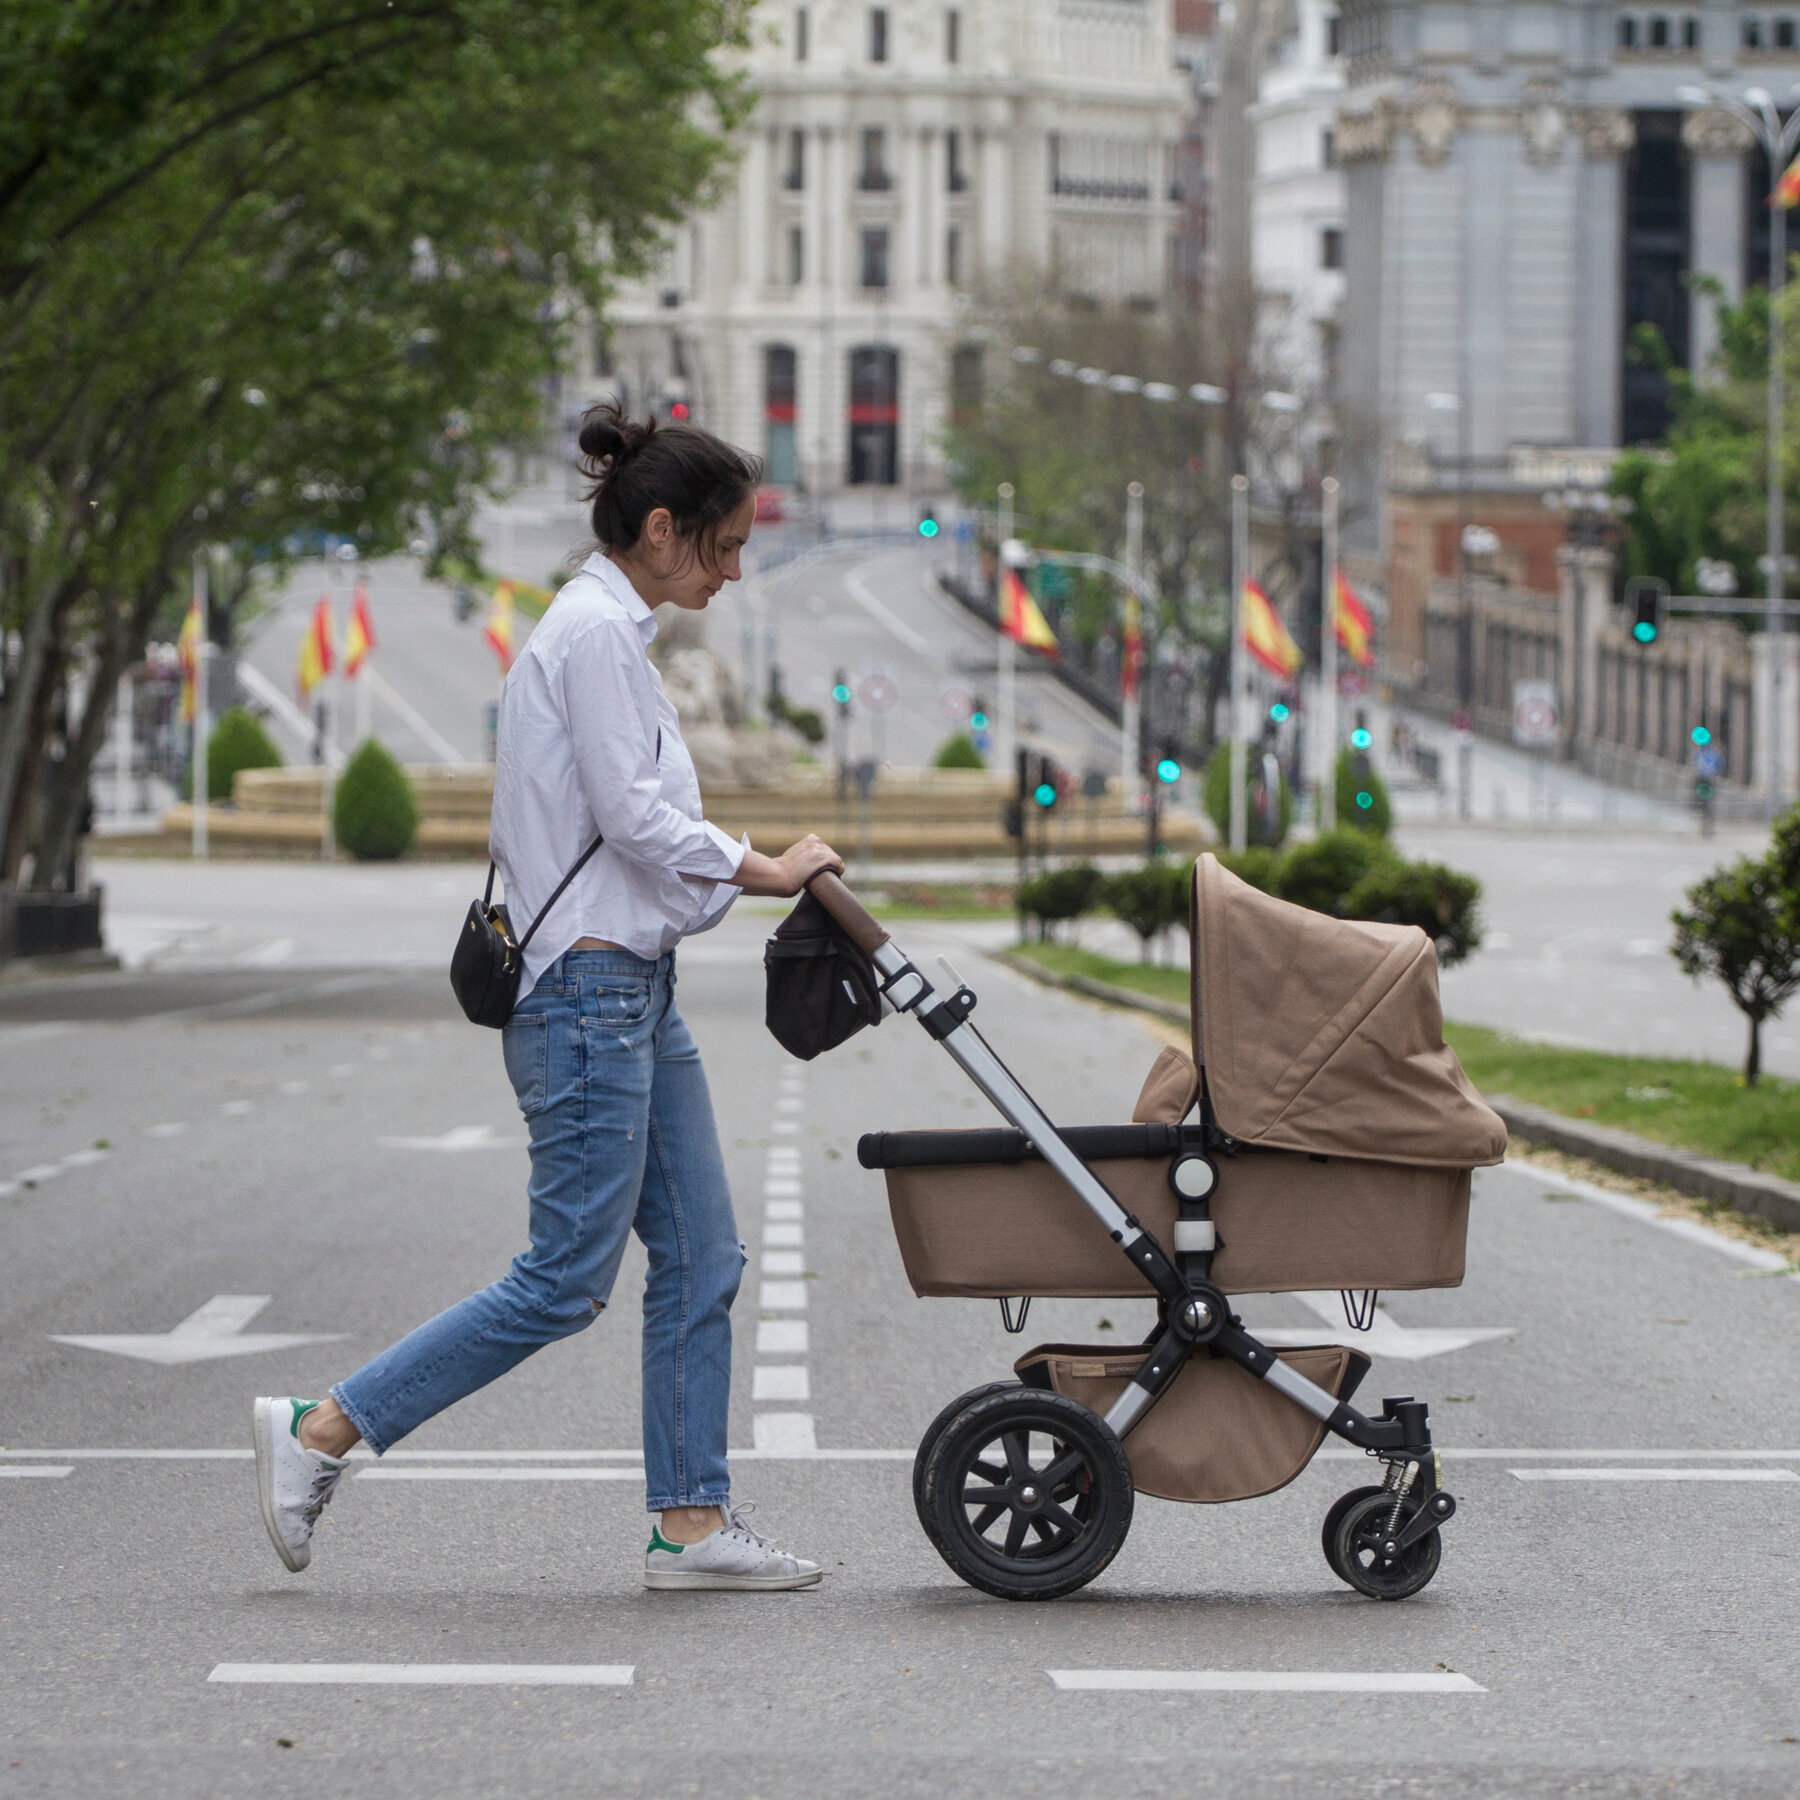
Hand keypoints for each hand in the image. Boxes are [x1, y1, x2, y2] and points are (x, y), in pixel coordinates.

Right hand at [728, 834, 844, 897]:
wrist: (778, 875)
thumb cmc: (781, 870)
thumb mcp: (792, 855)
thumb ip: (802, 855)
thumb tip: (805, 863)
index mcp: (810, 839)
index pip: (824, 849)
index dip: (822, 860)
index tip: (818, 869)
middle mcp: (816, 842)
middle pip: (830, 854)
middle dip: (827, 864)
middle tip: (821, 875)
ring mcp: (821, 850)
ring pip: (834, 859)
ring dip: (832, 868)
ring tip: (826, 877)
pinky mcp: (824, 859)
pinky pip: (839, 864)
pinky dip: (839, 870)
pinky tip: (836, 875)